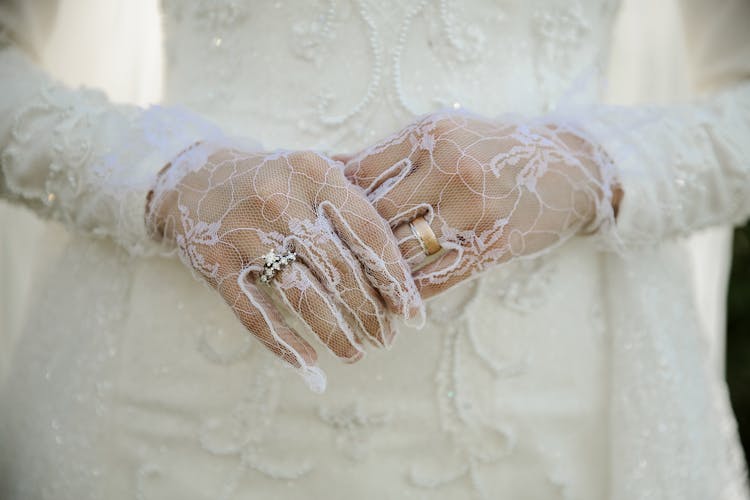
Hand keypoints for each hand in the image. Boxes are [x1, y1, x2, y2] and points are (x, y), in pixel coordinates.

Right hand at [146, 144, 422, 391]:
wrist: (193, 180)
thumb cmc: (273, 181)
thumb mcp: (313, 169)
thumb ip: (359, 194)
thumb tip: (416, 237)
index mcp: (314, 173)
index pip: (367, 232)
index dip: (394, 277)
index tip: (413, 312)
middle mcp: (280, 200)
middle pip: (339, 270)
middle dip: (370, 313)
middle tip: (387, 339)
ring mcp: (245, 233)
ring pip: (302, 296)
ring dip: (335, 333)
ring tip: (357, 354)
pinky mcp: (216, 263)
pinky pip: (255, 314)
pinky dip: (284, 344)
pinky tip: (309, 364)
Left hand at [343, 111, 618, 297]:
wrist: (567, 167)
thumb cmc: (489, 150)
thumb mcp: (442, 135)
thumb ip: (390, 154)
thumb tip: (326, 169)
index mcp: (429, 134)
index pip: (360, 174)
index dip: (332, 204)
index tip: (314, 226)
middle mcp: (451, 166)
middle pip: (376, 216)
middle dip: (346, 244)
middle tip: (321, 270)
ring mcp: (475, 207)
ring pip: (402, 251)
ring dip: (374, 276)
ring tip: (349, 293)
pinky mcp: (495, 243)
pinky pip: (438, 277)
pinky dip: (409, 294)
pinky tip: (392, 303)